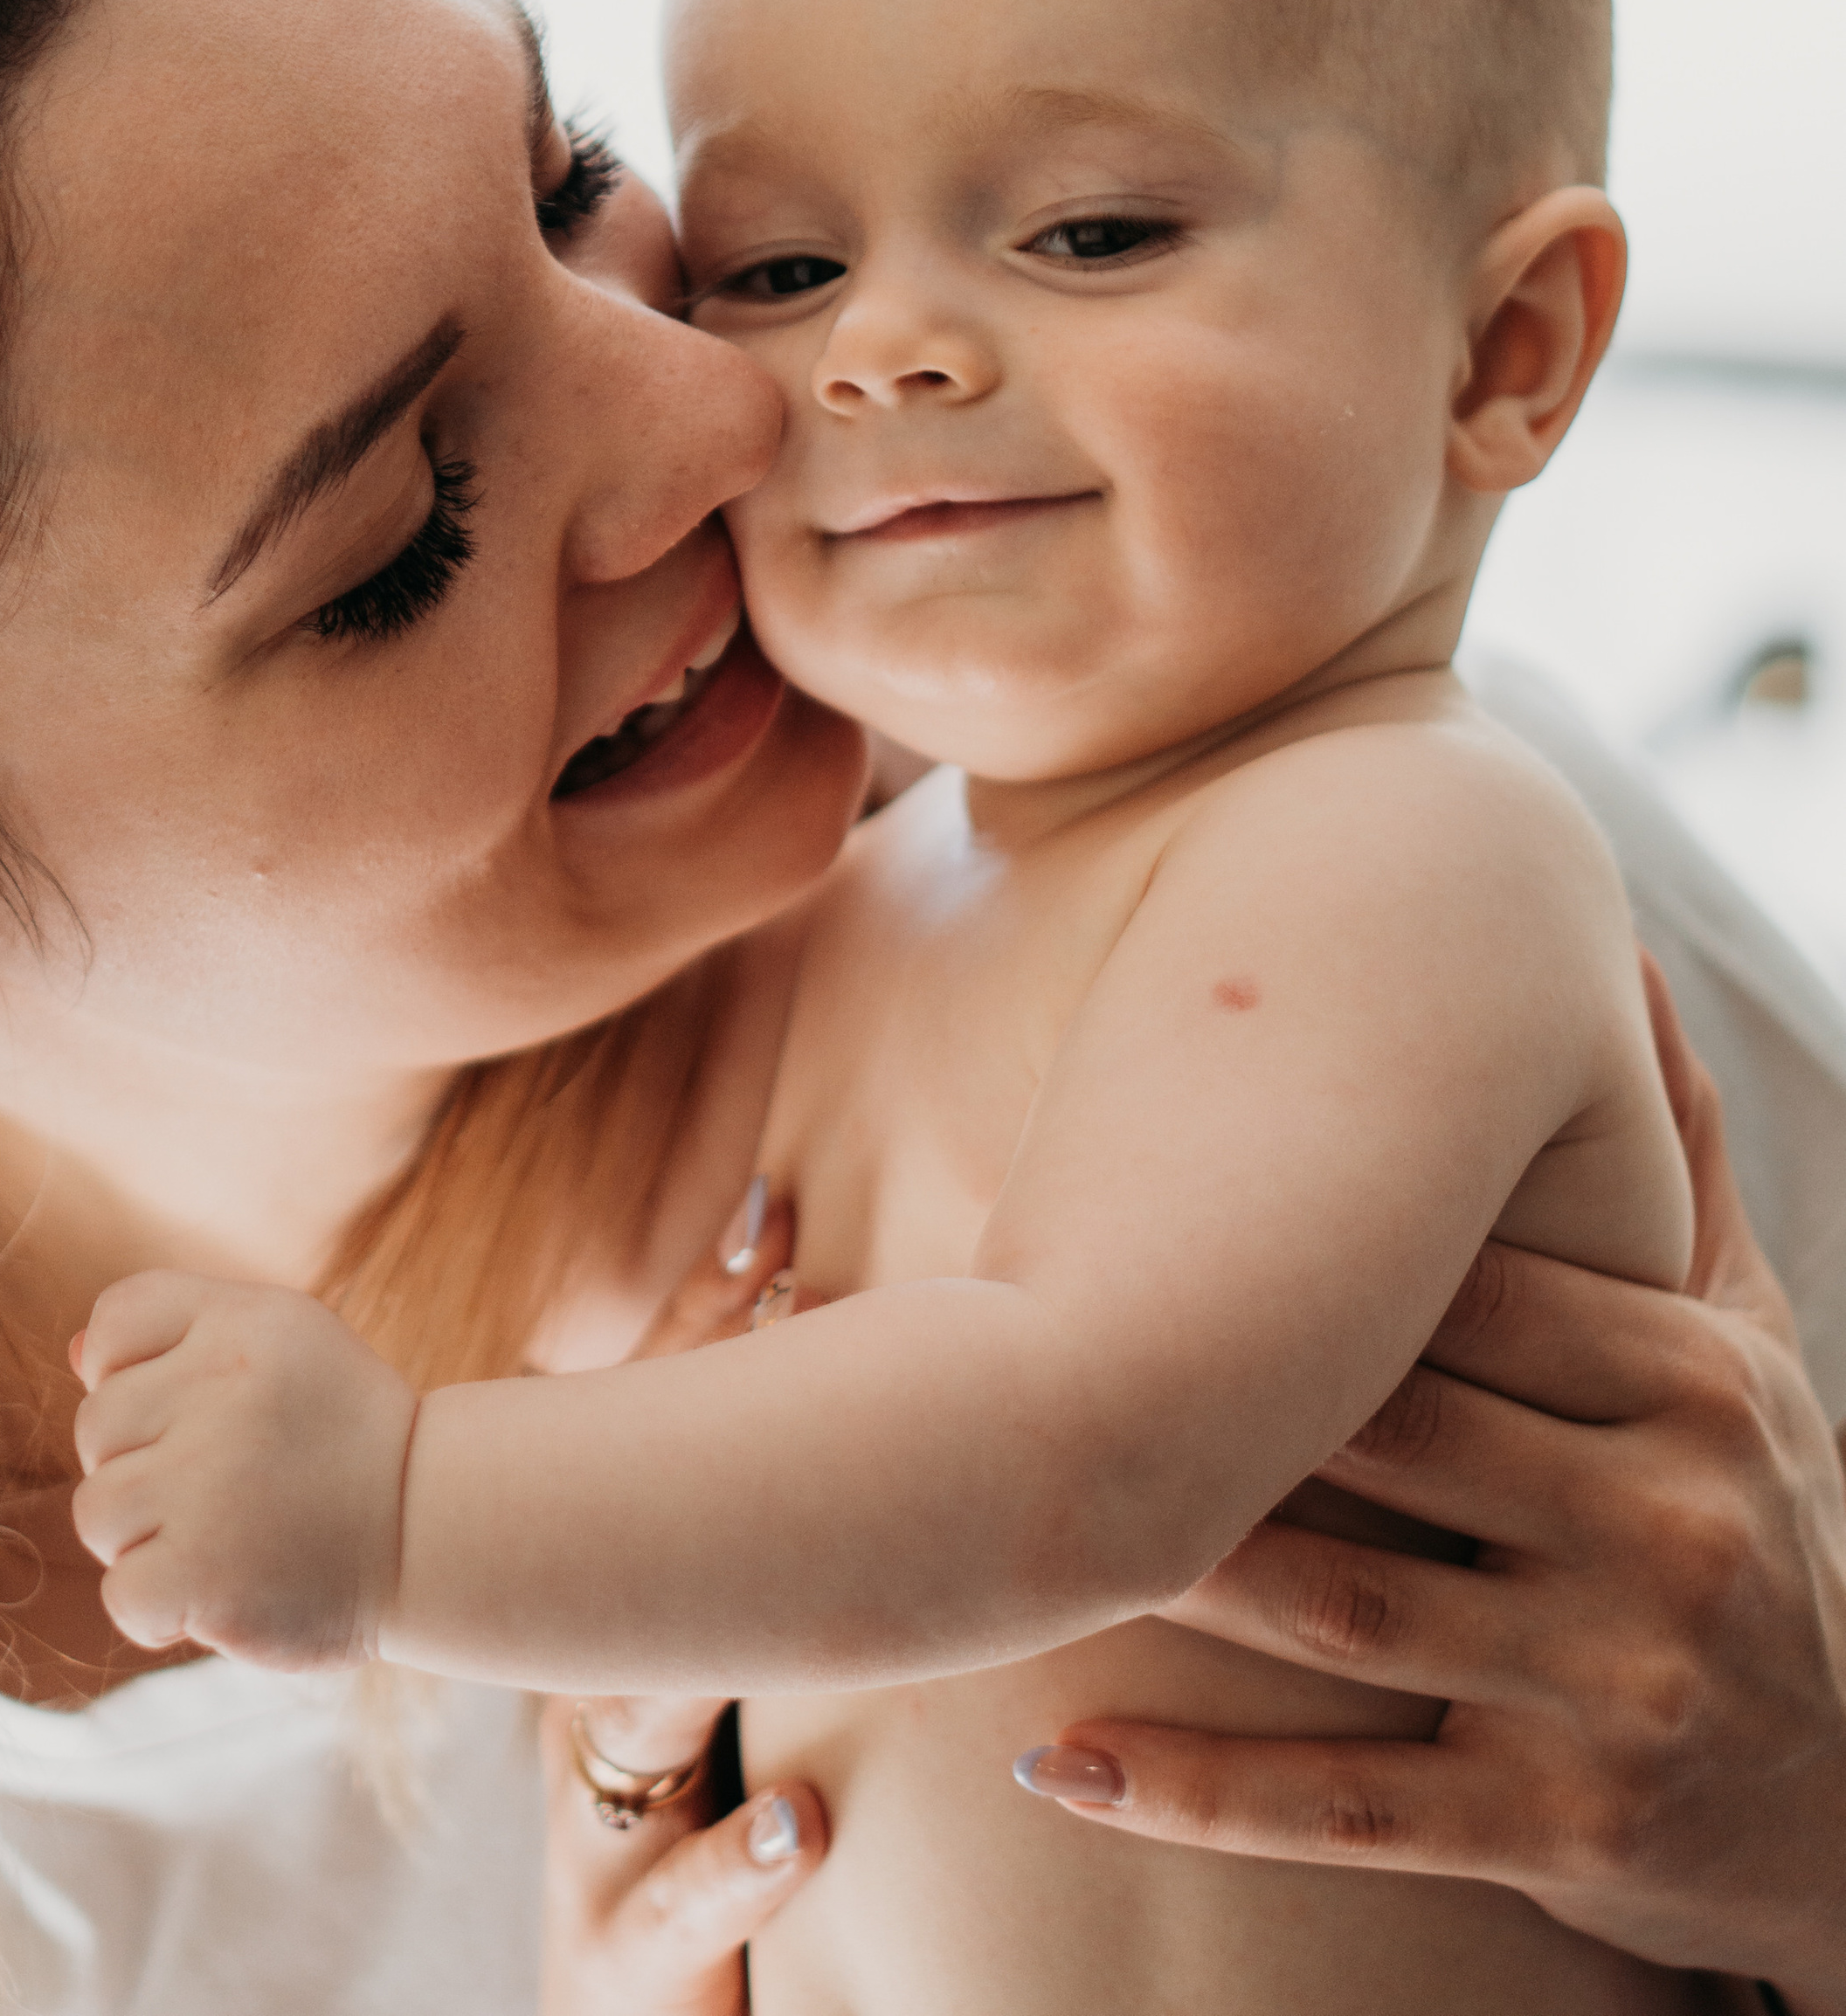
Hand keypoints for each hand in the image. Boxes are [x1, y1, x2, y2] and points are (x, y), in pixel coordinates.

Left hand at [71, 1271, 415, 1669]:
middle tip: (229, 1481)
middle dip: (144, 1463)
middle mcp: (224, 1389)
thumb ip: (178, 1340)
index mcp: (243, 1322)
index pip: (114, 1322)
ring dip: (147, 1539)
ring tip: (227, 1533)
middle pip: (96, 1425)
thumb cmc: (338, 1435)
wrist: (430, 1530)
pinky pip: (121, 1592)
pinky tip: (224, 1587)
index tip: (198, 1404)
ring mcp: (212, 1483)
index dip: (133, 1371)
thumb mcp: (280, 1348)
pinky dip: (162, 1607)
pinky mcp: (206, 1574)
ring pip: (97, 1512)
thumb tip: (76, 1356)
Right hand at [539, 1182, 827, 2009]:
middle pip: (636, 1545)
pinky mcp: (622, 1947)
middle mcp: (598, 1708)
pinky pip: (670, 1904)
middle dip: (693, 1416)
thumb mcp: (737, 1691)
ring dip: (701, 1633)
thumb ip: (800, 1560)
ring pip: (635, 1716)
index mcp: (630, 1637)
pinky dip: (732, 1864)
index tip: (775, 1214)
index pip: (656, 1457)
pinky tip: (802, 1824)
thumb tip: (897, 1397)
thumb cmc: (700, 1845)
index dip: (706, 1333)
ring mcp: (601, 1824)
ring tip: (776, 1566)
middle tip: (781, 1299)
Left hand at [1017, 959, 1845, 2006]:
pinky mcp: (1564, 1831)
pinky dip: (1200, 1791)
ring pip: (1350, 1608)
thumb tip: (1631, 957)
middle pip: (1394, 1434)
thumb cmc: (1766, 1519)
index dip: (1307, 1244)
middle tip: (1034, 1326)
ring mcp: (1616, 1690)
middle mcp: (1666, 1533)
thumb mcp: (1752, 1340)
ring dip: (1175, 1559)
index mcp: (1693, 1391)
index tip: (1142, 1184)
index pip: (1473, 1294)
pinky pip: (1353, 1808)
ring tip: (1024, 1503)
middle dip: (1217, 1386)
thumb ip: (1684, 1159)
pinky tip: (1065, 1761)